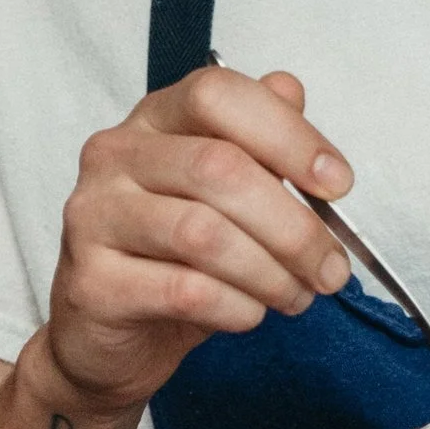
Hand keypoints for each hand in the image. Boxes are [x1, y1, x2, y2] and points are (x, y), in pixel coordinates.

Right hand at [44, 64, 353, 415]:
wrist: (111, 338)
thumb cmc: (175, 258)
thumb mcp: (227, 195)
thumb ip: (258, 142)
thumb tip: (291, 91)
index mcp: (154, 119)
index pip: (217, 95)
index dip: (287, 134)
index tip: (338, 183)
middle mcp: (115, 155)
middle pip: (219, 168)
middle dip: (293, 225)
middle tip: (331, 268)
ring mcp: (94, 216)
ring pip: (203, 234)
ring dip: (270, 272)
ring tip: (296, 295)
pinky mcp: (91, 283)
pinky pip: (184, 290)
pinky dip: (236, 306)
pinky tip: (250, 314)